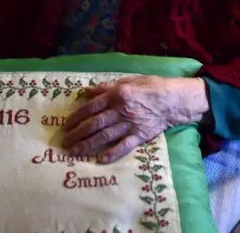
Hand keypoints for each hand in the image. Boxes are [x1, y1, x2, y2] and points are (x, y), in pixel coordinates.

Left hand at [62, 76, 208, 163]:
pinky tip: (100, 160)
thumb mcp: (128, 80)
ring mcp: (130, 124)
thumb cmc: (150, 86)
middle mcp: (120, 110)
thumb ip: (106, 87)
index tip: (65, 125)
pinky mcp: (140, 136)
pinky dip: (112, 153)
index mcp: (116, 94)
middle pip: (94, 124)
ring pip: (104, 136)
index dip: (76, 117)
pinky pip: (124, 146)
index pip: (91, 107)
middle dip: (77, 133)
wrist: (174, 100)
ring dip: (88, 145)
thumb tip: (87, 91)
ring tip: (75, 152)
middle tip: (65, 141)